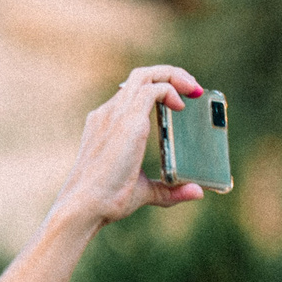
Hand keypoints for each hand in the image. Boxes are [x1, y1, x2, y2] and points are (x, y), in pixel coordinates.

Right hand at [53, 66, 209, 223]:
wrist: (85, 205)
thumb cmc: (106, 201)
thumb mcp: (143, 191)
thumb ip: (168, 189)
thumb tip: (196, 191)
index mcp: (105, 124)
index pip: (130, 93)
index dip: (156, 91)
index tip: (177, 101)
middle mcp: (109, 113)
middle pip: (140, 77)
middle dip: (169, 76)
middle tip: (193, 90)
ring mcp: (117, 113)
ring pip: (146, 76)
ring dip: (174, 76)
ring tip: (194, 89)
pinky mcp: (129, 120)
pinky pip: (154, 89)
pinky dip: (172, 90)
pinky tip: (182, 105)